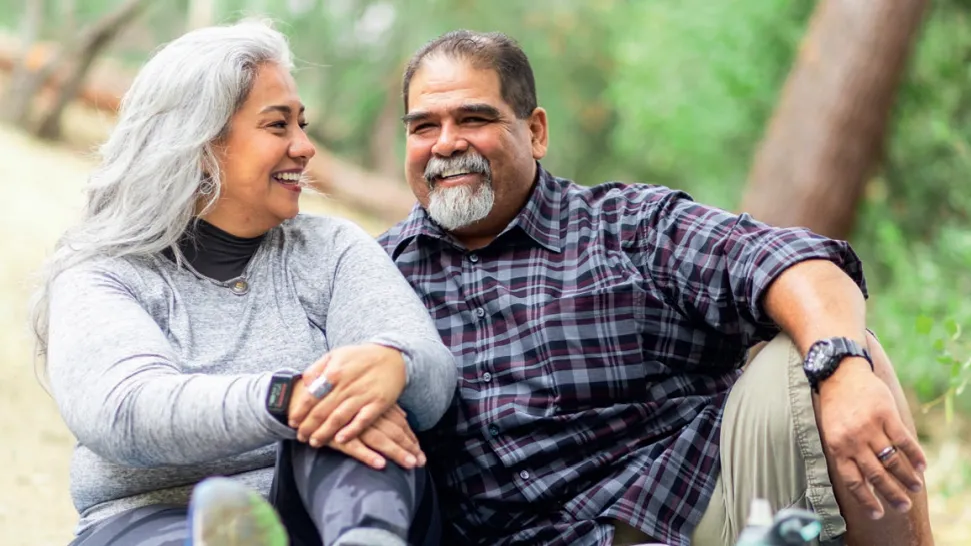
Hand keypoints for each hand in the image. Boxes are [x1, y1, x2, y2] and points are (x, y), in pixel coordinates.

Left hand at [289, 343, 406, 447]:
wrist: (393, 356)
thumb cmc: (361, 357)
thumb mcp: (336, 355)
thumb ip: (317, 368)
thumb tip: (304, 383)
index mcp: (334, 372)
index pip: (311, 396)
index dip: (300, 411)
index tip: (292, 421)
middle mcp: (347, 384)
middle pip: (322, 410)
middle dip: (308, 426)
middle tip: (300, 437)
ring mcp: (363, 395)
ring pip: (339, 418)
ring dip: (324, 433)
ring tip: (314, 442)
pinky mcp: (378, 403)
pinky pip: (362, 421)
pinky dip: (351, 431)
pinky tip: (340, 440)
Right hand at [324, 405, 425, 469]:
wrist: (304, 397)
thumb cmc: (338, 396)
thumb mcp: (363, 395)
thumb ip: (384, 405)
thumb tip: (405, 416)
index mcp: (374, 404)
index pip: (399, 422)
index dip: (411, 437)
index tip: (420, 450)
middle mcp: (367, 413)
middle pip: (394, 432)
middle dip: (409, 448)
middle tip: (421, 462)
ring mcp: (352, 425)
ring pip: (380, 440)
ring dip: (396, 453)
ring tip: (410, 464)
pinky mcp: (337, 436)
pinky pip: (355, 447)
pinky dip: (368, 456)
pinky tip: (380, 465)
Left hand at [816, 358, 926, 519]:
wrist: (839, 374)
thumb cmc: (835, 406)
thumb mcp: (831, 431)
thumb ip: (845, 454)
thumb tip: (863, 483)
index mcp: (836, 447)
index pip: (853, 481)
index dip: (866, 500)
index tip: (878, 514)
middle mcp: (853, 440)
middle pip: (875, 475)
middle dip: (891, 494)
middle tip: (903, 506)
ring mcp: (870, 427)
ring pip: (892, 460)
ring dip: (906, 477)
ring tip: (915, 487)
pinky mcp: (886, 415)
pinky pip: (904, 441)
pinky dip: (915, 455)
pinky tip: (922, 466)